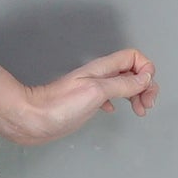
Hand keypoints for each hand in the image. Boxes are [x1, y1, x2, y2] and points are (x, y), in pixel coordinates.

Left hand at [0, 45, 156, 148]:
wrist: (31, 119)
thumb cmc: (59, 106)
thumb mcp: (97, 92)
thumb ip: (122, 83)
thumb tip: (145, 77)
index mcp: (102, 69)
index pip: (133, 57)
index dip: (146, 70)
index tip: (146, 91)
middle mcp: (98, 76)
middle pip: (131, 71)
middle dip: (145, 86)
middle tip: (146, 105)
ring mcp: (91, 89)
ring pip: (122, 84)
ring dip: (136, 94)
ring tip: (139, 110)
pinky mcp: (84, 103)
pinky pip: (109, 96)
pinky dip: (119, 102)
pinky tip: (114, 110)